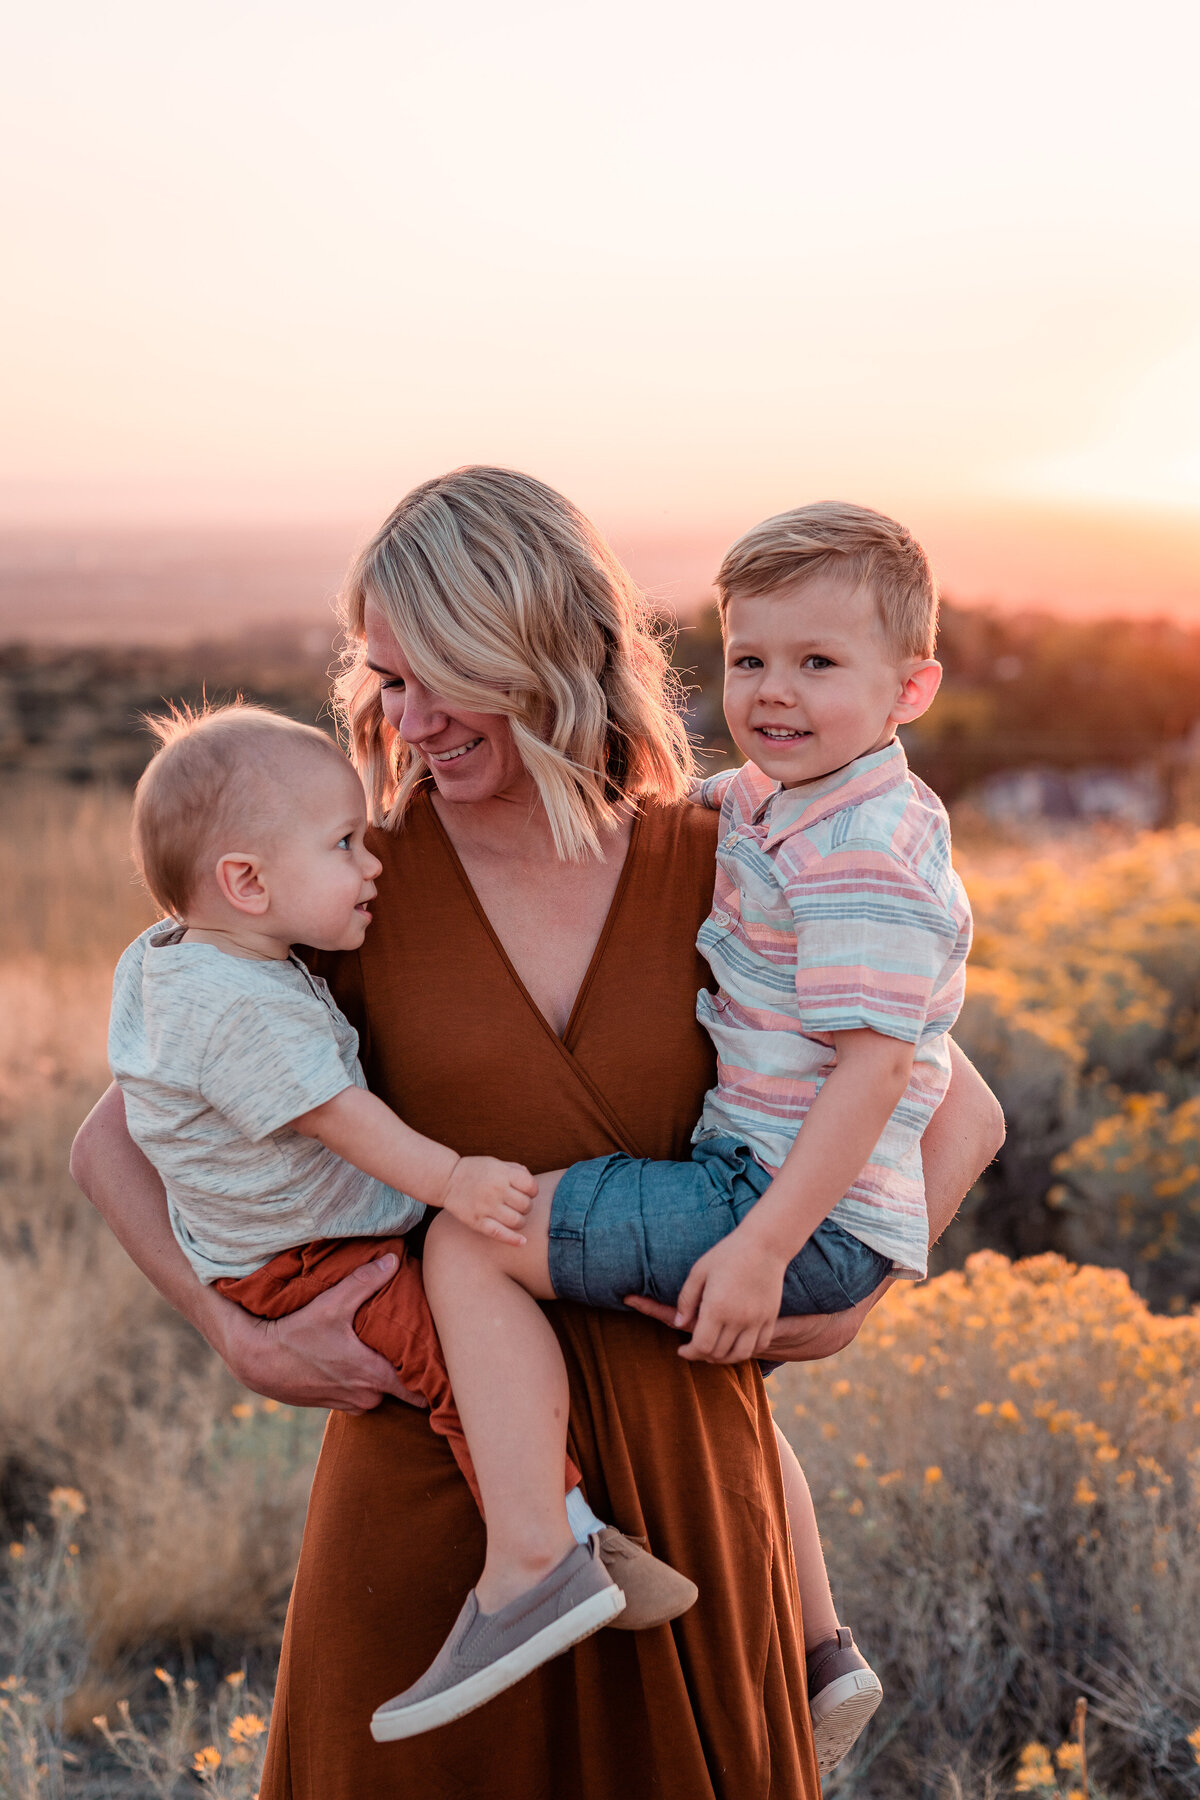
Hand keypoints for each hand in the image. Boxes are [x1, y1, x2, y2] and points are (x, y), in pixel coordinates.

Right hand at [217, 1255, 428, 1413]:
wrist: (258, 1362)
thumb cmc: (296, 1335)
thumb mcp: (331, 1305)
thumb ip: (364, 1282)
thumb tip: (392, 1260)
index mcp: (373, 1375)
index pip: (418, 1390)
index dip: (433, 1379)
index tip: (445, 1369)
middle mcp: (365, 1395)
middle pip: (400, 1389)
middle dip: (409, 1373)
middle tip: (418, 1350)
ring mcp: (348, 1402)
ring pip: (379, 1393)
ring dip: (383, 1379)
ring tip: (389, 1355)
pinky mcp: (332, 1404)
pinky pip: (359, 1396)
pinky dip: (363, 1383)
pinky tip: (358, 1364)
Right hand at [440, 1156, 537, 1245]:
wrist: (447, 1179)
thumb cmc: (475, 1171)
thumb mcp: (495, 1163)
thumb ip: (515, 1170)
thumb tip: (531, 1183)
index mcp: (502, 1173)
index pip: (531, 1186)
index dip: (533, 1191)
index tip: (527, 1192)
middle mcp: (496, 1190)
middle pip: (526, 1205)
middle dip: (526, 1207)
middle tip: (518, 1205)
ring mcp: (486, 1207)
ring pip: (517, 1221)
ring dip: (520, 1221)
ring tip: (514, 1217)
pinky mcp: (478, 1222)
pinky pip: (500, 1234)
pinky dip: (514, 1240)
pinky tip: (522, 1242)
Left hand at [671, 1231, 788, 1363]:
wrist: (765, 1244)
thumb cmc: (727, 1254)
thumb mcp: (699, 1272)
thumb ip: (686, 1300)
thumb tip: (678, 1324)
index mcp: (716, 1308)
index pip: (701, 1346)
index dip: (690, 1353)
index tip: (682, 1350)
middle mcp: (738, 1318)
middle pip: (718, 1353)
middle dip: (703, 1355)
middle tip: (695, 1348)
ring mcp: (757, 1320)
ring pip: (740, 1354)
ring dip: (725, 1357)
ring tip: (715, 1350)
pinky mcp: (770, 1317)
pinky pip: (759, 1345)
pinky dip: (746, 1350)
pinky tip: (736, 1343)